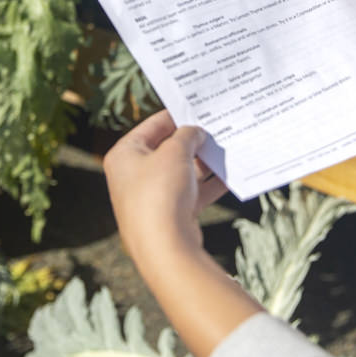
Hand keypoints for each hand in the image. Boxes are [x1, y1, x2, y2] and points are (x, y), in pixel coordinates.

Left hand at [104, 112, 261, 356]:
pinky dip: (209, 185)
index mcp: (124, 154)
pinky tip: (230, 176)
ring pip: (182, 172)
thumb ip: (187, 136)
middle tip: (219, 127)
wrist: (164, 249)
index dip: (177, 115)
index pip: (153, 125)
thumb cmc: (160, 193)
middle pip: (168, 149)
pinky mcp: (169, 215)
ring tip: (228, 148)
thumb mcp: (175, 153)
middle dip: (194, 141)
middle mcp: (133, 175)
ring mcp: (151, 197)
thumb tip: (195, 132)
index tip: (200, 107)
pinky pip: (191, 193)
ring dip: (204, 163)